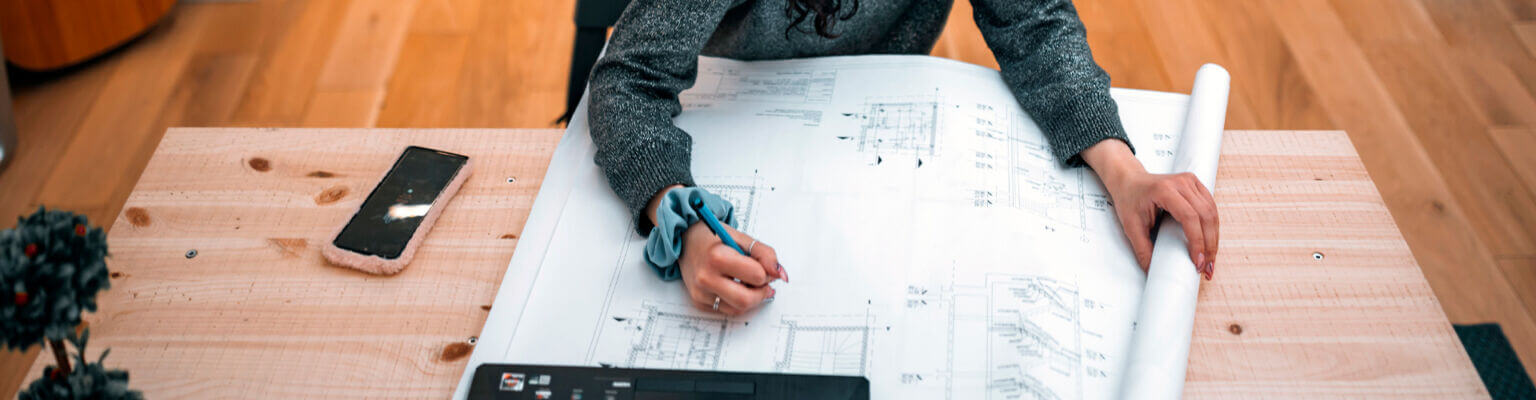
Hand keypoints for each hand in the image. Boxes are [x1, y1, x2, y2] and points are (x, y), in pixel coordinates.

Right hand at [678, 222, 783, 314]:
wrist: (685, 241)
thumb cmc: (713, 238)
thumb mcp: (741, 238)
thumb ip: (765, 254)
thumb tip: (780, 275)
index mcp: (717, 257)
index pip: (756, 276)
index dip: (766, 272)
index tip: (764, 267)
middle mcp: (706, 277)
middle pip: (746, 300)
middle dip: (761, 292)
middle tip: (762, 283)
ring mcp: (700, 292)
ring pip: (738, 309)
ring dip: (751, 298)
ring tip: (748, 283)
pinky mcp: (698, 302)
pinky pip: (727, 311)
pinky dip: (736, 302)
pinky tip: (733, 287)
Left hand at [1081, 140, 1218, 278]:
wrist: (1129, 181)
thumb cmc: (1129, 200)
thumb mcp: (1131, 227)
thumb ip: (1142, 250)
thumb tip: (1153, 272)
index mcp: (1164, 190)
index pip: (1189, 217)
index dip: (1197, 241)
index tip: (1197, 262)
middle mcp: (1181, 182)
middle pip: (1206, 215)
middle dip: (1209, 245)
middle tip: (1207, 267)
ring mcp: (1191, 181)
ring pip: (1212, 212)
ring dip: (1214, 238)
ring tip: (1210, 260)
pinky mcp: (1196, 185)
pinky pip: (1211, 207)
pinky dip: (1213, 227)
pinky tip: (1210, 244)